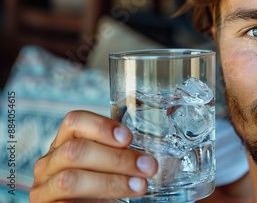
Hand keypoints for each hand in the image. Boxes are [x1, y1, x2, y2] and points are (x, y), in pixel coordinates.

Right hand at [30, 110, 157, 201]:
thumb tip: (151, 158)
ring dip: (111, 182)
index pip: (74, 122)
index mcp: (64, 143)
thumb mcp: (108, 166)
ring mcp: (44, 187)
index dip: (101, 126)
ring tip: (140, 186)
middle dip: (117, 158)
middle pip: (75, 150)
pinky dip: (94, 201)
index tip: (128, 137)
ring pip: (70, 179)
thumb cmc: (100, 188)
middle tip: (147, 166)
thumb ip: (121, 155)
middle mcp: (49, 163)